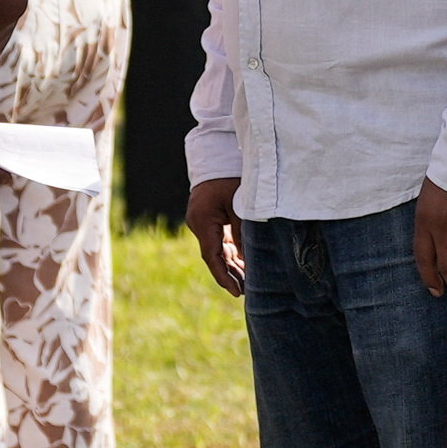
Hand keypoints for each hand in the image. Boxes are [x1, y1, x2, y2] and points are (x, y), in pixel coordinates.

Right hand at [187, 176, 246, 293]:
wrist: (216, 154)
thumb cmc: (230, 177)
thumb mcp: (240, 206)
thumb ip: (243, 233)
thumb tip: (248, 261)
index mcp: (203, 221)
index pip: (212, 257)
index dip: (224, 277)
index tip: (236, 292)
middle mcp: (198, 224)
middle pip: (214, 256)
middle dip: (230, 275)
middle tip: (246, 293)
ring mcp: (202, 221)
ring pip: (217, 250)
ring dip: (231, 265)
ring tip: (247, 283)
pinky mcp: (209, 218)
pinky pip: (219, 240)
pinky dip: (230, 253)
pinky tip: (243, 265)